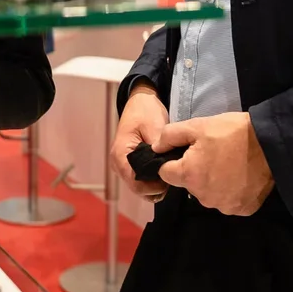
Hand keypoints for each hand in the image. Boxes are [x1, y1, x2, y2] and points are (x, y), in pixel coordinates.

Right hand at [111, 82, 170, 201]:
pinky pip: (141, 180)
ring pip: (140, 187)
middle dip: (157, 186)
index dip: (154, 186)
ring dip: (155, 184)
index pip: (136, 184)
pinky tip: (164, 170)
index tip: (170, 176)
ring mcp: (123, 166)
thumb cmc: (146, 112)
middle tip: (173, 174)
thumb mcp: (154, 126)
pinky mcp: (129, 165)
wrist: (140, 102)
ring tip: (170, 171)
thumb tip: (165, 167)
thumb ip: (158, 148)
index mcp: (121, 155)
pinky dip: (153, 180)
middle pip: (138, 188)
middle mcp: (118, 164)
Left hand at [155, 112, 274, 215]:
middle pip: (189, 184)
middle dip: (195, 171)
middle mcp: (202, 196)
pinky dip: (231, 191)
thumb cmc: (232, 132)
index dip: (174, 161)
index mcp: (188, 175)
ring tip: (228, 165)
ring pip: (208, 194)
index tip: (188, 153)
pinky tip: (240, 177)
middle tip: (213, 154)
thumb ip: (170, 136)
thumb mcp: (197, 125)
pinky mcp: (241, 210)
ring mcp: (223, 205)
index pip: (166, 173)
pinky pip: (228, 201)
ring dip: (213, 183)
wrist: (271, 145)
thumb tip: (155, 148)